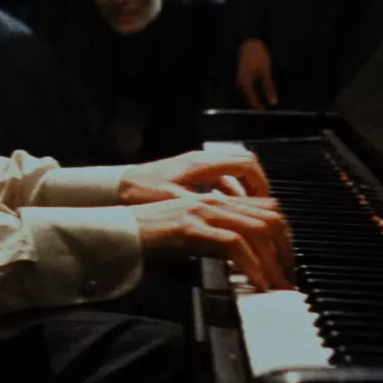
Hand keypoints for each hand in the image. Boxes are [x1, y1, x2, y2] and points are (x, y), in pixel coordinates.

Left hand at [120, 147, 269, 203]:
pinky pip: (218, 177)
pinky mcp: (189, 173)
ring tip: (248, 213)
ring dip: (243, 188)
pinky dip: (228, 190)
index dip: (261, 183)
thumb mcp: (175, 202)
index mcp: (202, 164)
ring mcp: (196, 165)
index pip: (245, 164)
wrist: (117, 185)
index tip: (265, 203)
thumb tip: (230, 223)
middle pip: (244, 163)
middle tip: (262, 208)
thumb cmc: (141, 191)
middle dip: (257, 185)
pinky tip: (225, 210)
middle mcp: (202, 160)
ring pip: (231, 170)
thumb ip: (204, 208)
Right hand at [130, 194, 294, 290]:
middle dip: (286, 251)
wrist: (119, 231)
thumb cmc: (151, 235)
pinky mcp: (191, 227)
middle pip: (270, 217)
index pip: (266, 207)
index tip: (287, 262)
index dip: (285, 236)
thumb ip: (217, 237)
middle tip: (288, 277)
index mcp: (215, 199)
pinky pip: (233, 244)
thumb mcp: (193, 233)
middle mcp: (213, 200)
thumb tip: (244, 258)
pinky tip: (256, 283)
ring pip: (256, 230)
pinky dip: (251, 266)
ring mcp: (202, 211)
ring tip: (278, 285)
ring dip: (273, 262)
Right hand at [237, 38, 278, 109]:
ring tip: (261, 101)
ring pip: (245, 92)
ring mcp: (239, 78)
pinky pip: (246, 86)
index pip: (250, 99)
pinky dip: (252, 90)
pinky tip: (258, 90)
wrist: (249, 42)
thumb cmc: (258, 55)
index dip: (257, 106)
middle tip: (263, 107)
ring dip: (252, 97)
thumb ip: (269, 87)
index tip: (264, 110)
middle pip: (246, 97)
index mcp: (245, 82)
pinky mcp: (241, 74)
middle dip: (254, 103)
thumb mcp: (266, 71)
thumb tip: (273, 102)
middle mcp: (239, 82)